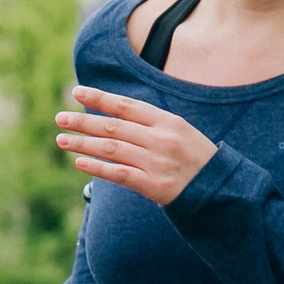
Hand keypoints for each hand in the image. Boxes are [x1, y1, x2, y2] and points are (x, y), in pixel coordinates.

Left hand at [55, 86, 218, 206]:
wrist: (223, 191)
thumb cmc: (198, 160)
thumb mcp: (182, 133)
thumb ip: (152, 125)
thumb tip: (115, 117)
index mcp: (169, 121)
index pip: (127, 105)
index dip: (100, 98)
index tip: (77, 92)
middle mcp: (162, 139)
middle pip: (114, 127)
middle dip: (83, 121)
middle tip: (60, 118)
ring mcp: (158, 163)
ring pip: (112, 149)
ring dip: (83, 144)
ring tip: (62, 140)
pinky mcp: (155, 186)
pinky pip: (120, 174)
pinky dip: (97, 168)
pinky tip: (79, 163)